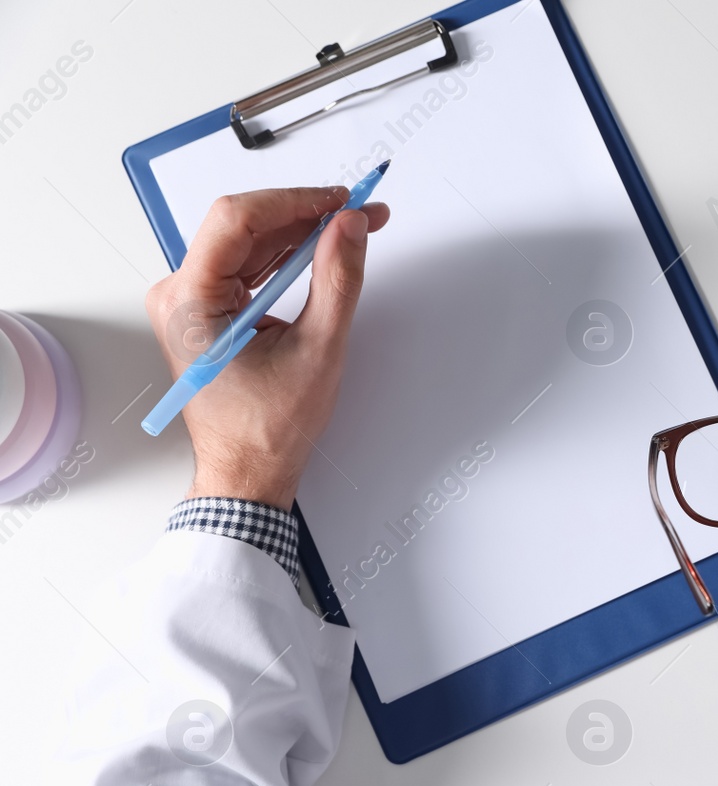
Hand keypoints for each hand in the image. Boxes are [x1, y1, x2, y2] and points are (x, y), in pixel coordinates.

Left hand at [145, 187, 390, 509]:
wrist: (248, 472)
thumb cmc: (266, 429)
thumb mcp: (318, 350)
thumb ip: (337, 280)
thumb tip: (349, 228)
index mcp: (188, 302)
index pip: (237, 220)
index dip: (295, 201)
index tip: (341, 201)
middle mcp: (178, 295)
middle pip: (243, 227)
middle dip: (305, 215)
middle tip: (359, 212)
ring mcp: (190, 302)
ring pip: (248, 244)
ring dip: (300, 234)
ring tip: (351, 227)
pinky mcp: (206, 311)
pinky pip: (247, 267)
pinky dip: (286, 258)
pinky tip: (322, 251)